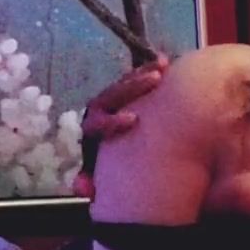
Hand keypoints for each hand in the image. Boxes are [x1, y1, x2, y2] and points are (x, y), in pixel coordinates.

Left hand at [72, 54, 168, 198]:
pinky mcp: (127, 92)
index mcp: (93, 134)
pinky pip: (136, 78)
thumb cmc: (117, 169)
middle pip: (110, 96)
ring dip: (143, 74)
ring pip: (123, 83)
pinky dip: (150, 69)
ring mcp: (113, 100)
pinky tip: (166, 61)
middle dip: (132, 87)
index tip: (134, 120)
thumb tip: (83, 188)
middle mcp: (99, 113)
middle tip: (155, 80)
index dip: (111, 121)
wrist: (124, 158)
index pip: (96, 124)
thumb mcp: (105, 179)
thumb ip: (94, 183)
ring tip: (164, 67)